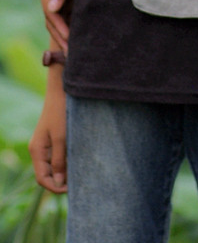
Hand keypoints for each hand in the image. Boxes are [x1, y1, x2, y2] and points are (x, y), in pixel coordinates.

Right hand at [29, 77, 67, 193]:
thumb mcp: (61, 137)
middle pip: (47, 174)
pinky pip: (58, 156)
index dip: (55, 187)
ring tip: (80, 172)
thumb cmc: (61, 112)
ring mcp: (46, 144)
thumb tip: (59, 182)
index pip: (42, 178)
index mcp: (37, 151)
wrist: (63, 89)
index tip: (71, 189)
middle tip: (78, 182)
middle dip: (61, 181)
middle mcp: (39, 149)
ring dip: (65, 171)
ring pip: (53, 166)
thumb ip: (59, 160)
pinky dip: (67, 161)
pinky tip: (78, 160)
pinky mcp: (54, 138)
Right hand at [38, 0, 85, 50]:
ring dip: (68, 33)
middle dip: (62, 36)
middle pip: (53, 19)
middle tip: (75, 54)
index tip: (71, 42)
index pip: (50, 13)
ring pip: (62, 18)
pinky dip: (76, 24)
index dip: (60, 29)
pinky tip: (85, 36)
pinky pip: (72, 13)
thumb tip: (52, 10)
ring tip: (79, 50)